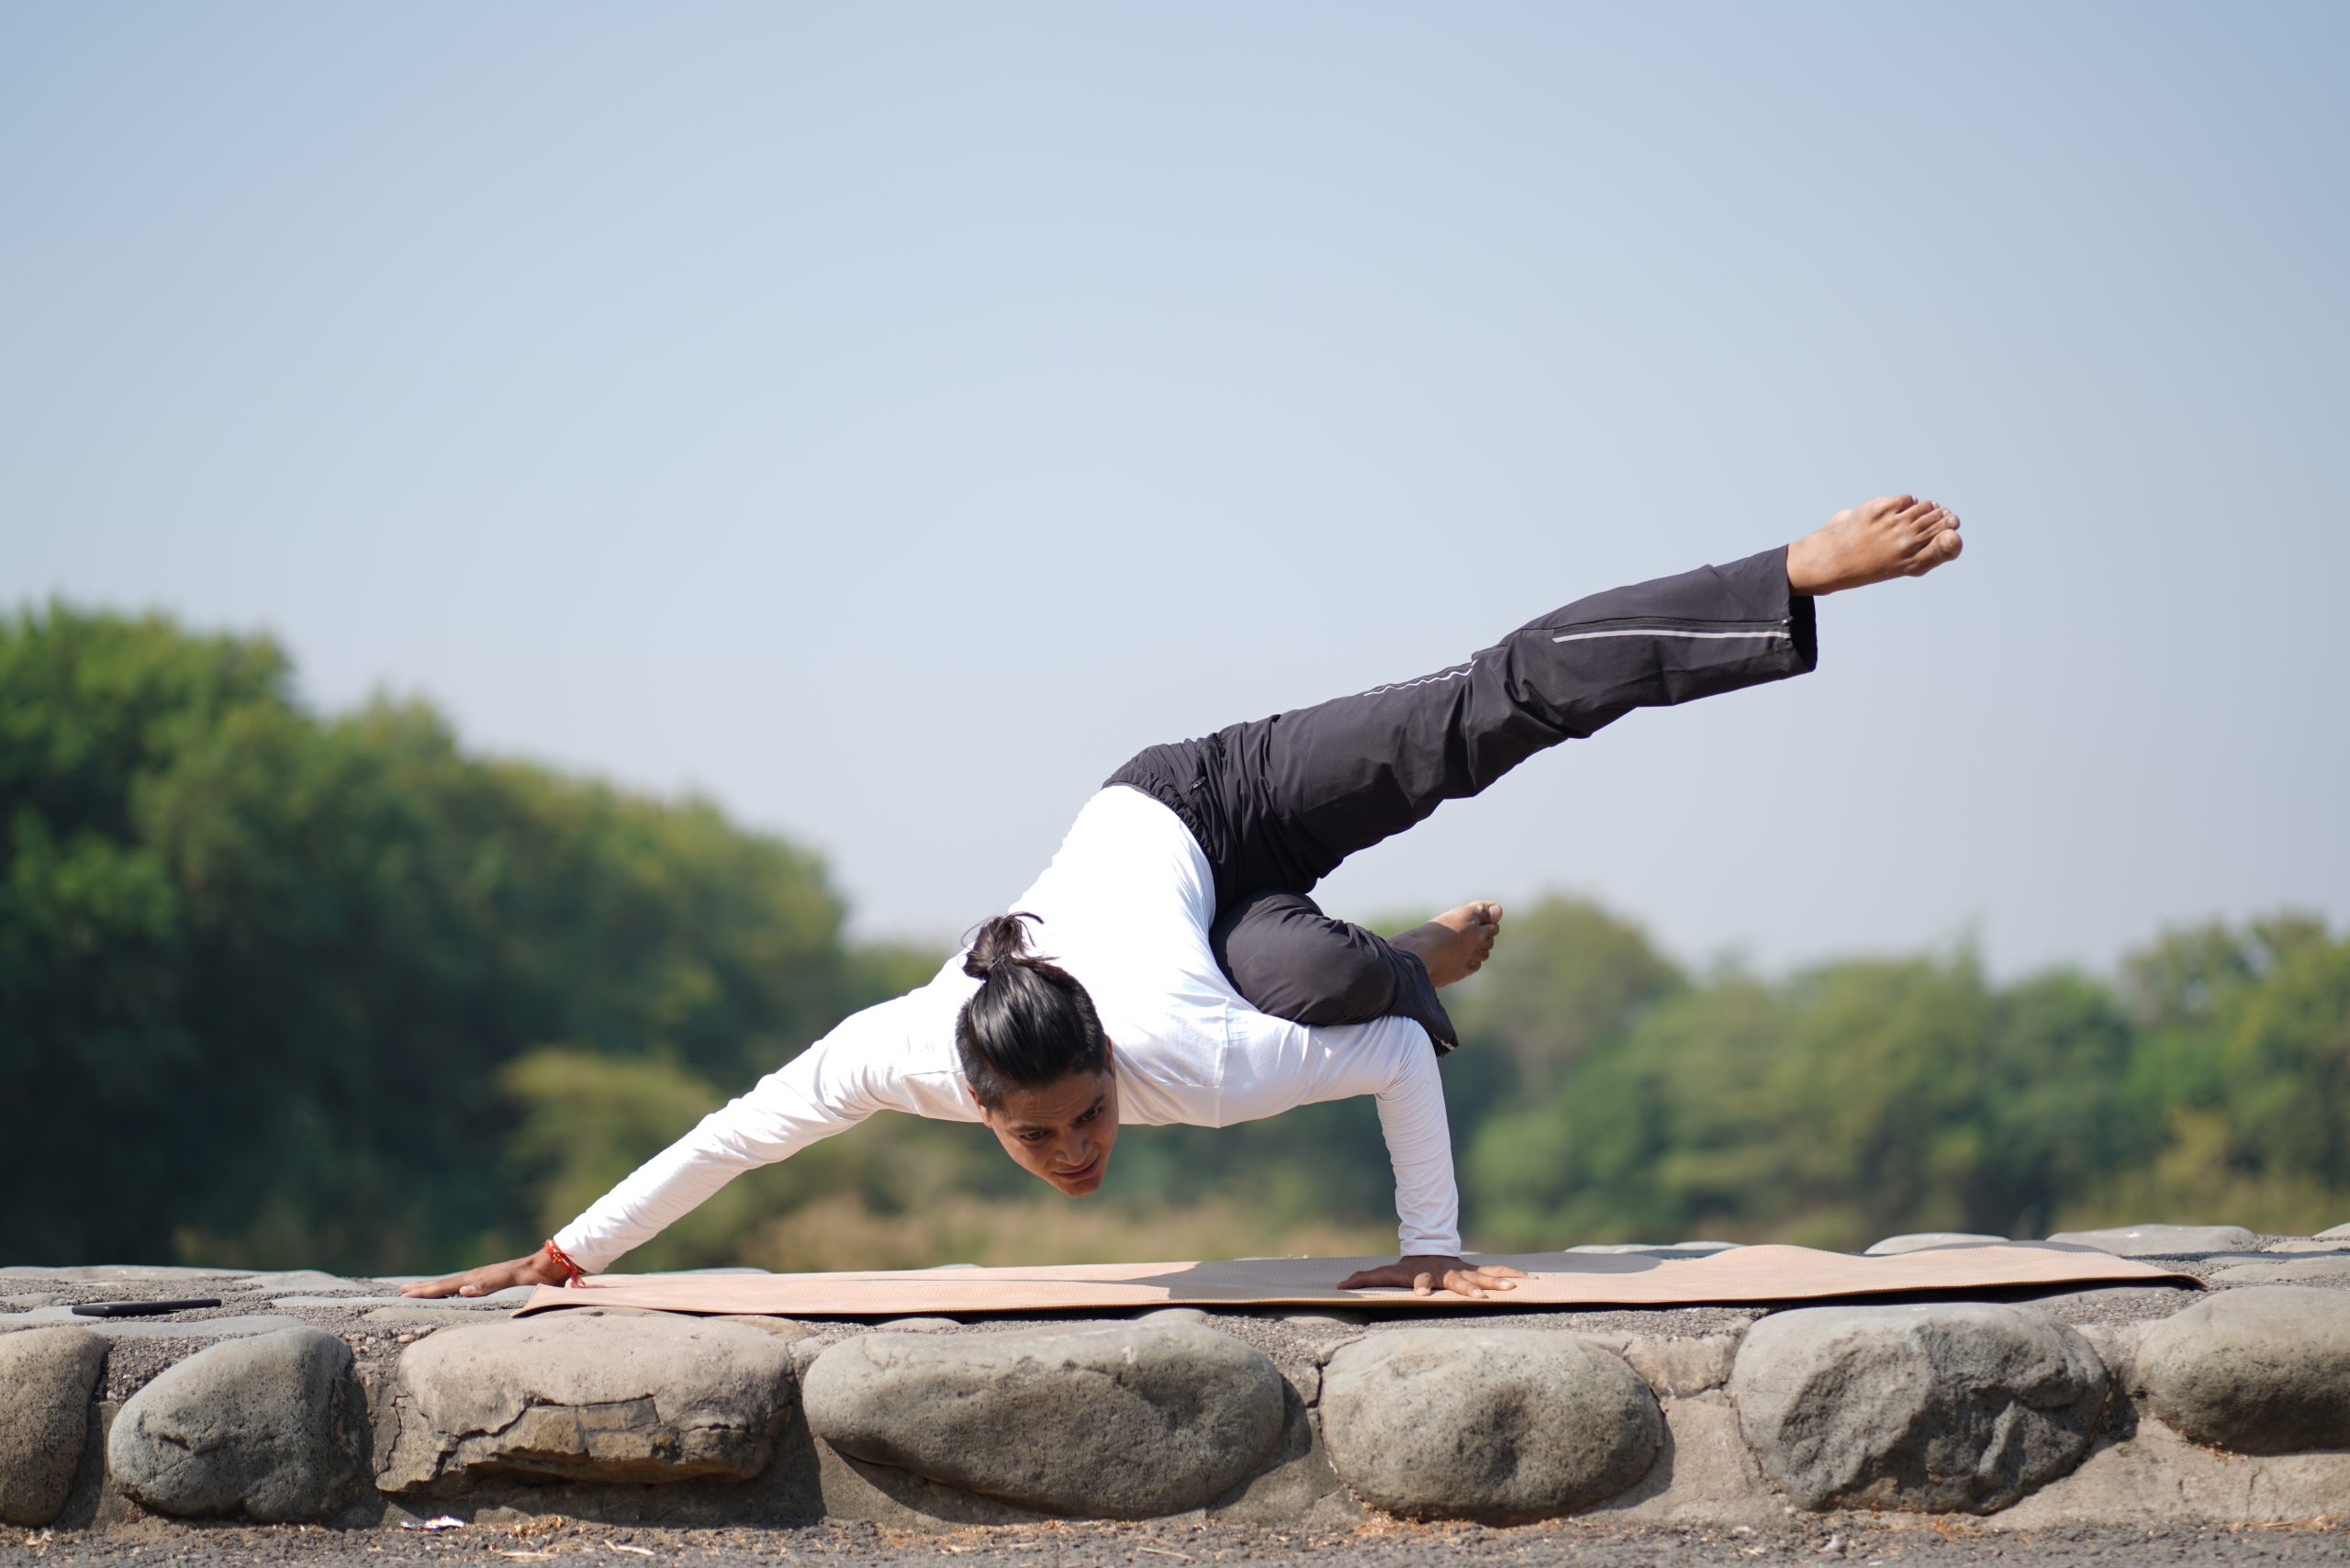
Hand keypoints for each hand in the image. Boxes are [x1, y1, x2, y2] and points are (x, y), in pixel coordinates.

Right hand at [400, 1249, 570, 1298]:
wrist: (549, 1265)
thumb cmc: (532, 1277)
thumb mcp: (511, 1283)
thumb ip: (487, 1286)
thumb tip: (462, 1290)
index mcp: (478, 1278)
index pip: (446, 1286)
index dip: (426, 1291)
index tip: (405, 1293)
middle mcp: (477, 1276)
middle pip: (444, 1283)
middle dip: (423, 1288)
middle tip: (400, 1290)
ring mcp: (483, 1277)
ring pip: (452, 1283)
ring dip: (434, 1287)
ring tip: (417, 1289)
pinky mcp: (490, 1280)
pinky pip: (463, 1285)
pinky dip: (450, 1288)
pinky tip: (450, 1292)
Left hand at [1336, 1254, 1526, 1299]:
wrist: (1430, 1246)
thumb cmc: (1406, 1267)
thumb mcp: (1385, 1272)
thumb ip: (1364, 1278)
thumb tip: (1338, 1284)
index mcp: (1423, 1275)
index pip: (1421, 1281)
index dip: (1420, 1287)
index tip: (1420, 1295)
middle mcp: (1446, 1272)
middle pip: (1458, 1281)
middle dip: (1470, 1288)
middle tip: (1481, 1297)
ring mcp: (1464, 1269)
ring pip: (1483, 1274)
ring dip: (1498, 1281)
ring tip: (1516, 1287)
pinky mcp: (1478, 1270)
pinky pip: (1498, 1272)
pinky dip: (1513, 1275)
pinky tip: (1532, 1281)